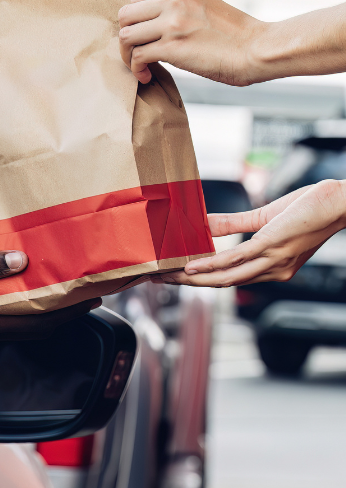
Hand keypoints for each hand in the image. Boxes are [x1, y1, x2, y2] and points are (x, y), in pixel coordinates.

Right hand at [0, 249, 99, 340]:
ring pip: (24, 318)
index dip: (67, 313)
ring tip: (69, 283)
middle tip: (90, 288)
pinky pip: (10, 309)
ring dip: (49, 304)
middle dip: (66, 311)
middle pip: (36, 324)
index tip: (92, 298)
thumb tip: (21, 261)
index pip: (36, 323)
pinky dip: (29, 298)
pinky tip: (34, 278)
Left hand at [118, 0, 265, 85]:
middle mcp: (173, 0)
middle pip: (125, 15)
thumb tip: (153, 26)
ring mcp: (172, 23)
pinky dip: (136, 69)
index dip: (134, 22)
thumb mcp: (203, 7)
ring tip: (140, 67)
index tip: (142, 38)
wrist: (258, 48)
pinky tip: (146, 76)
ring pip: (125, 36)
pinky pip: (136, 57)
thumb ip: (179, 9)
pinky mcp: (172, 47)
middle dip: (125, 37)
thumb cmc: (235, 36)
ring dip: (127, 55)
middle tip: (134, 54)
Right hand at [155, 180, 345, 286]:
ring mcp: (270, 261)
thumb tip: (203, 224)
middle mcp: (271, 272)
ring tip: (167, 277)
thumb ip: (232, 224)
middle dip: (187, 284)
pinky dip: (209, 265)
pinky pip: (234, 259)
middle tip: (160, 280)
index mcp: (271, 268)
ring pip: (224, 277)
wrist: (338, 203)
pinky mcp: (269, 246)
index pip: (229, 279)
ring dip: (192, 280)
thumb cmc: (308, 209)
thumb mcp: (264, 218)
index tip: (173, 277)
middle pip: (221, 284)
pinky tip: (190, 267)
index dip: (199, 281)